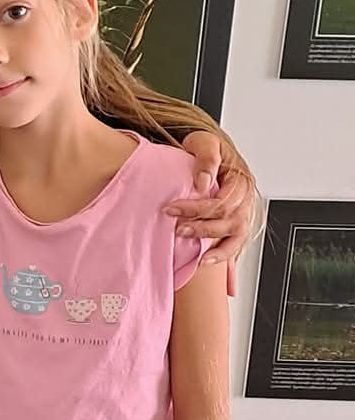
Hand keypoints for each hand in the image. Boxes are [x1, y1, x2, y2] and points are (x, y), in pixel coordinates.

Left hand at [169, 132, 257, 296]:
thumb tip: (203, 183)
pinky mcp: (236, 224)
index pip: (222, 200)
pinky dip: (227, 260)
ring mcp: (244, 213)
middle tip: (178, 230)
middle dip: (203, 228)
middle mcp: (246, 199)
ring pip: (237, 237)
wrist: (208, 150)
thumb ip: (205, 159)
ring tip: (199, 259)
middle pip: (230, 220)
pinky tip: (219, 276)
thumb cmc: (205, 147)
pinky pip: (236, 245)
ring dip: (218, 251)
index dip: (197, 207)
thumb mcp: (204, 142)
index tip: (172, 209)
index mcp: (241, 180)